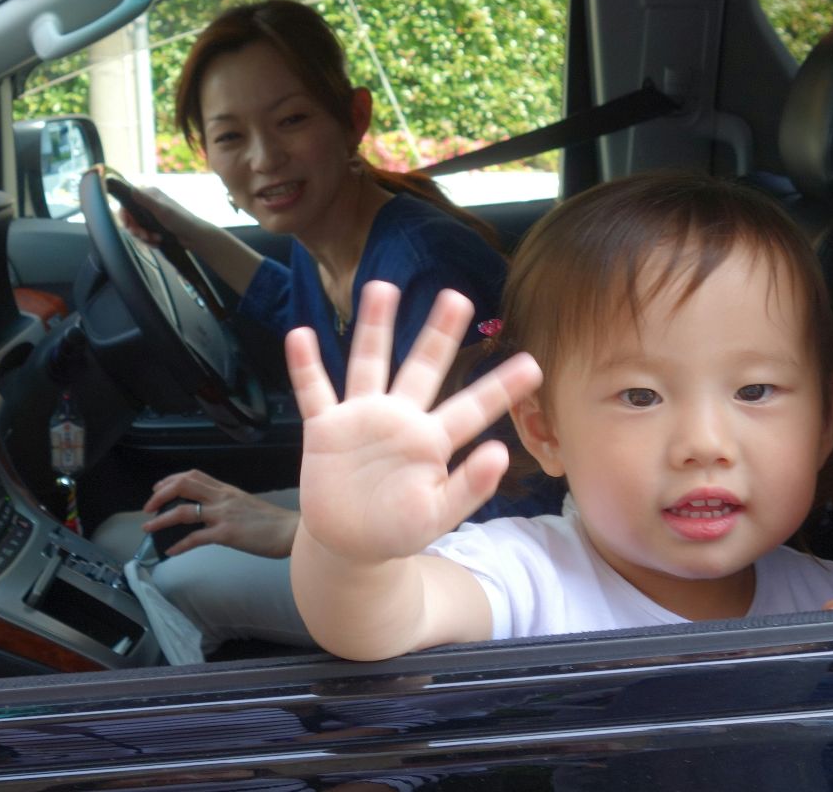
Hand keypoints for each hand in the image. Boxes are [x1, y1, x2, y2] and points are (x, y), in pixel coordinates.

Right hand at [117, 184, 200, 247]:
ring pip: (138, 228)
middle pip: (132, 217)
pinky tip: (158, 242)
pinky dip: (150, 240)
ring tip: (155, 240)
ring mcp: (153, 216)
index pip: (128, 201)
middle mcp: (150, 203)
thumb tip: (131, 189)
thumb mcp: (161, 210)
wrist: (194, 236)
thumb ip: (145, 200)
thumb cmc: (179, 220)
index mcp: (150, 195)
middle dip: (137, 229)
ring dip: (144, 236)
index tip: (127, 225)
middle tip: (144, 236)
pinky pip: (145, 234)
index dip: (125, 214)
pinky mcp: (156, 226)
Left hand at [141, 470, 298, 557]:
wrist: (290, 531)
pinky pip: (195, 538)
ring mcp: (223, 515)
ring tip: (148, 528)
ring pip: (184, 511)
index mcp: (226, 490)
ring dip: (161, 520)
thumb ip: (227, 504)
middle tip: (148, 507)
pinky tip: (170, 552)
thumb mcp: (246, 504)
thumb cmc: (272, 522)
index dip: (171, 480)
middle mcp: (222, 498)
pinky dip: (179, 546)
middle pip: (183, 486)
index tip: (158, 488)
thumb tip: (210, 511)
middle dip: (160, 495)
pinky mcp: (226, 534)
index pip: (193, 476)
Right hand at [290, 281, 541, 564]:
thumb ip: (467, 487)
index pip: (473, 408)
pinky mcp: (325, 429)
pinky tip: (300, 335)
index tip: (532, 363)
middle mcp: (399, 418)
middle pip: (422, 367)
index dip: (501, 387)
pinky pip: (314, 391)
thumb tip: (500, 452)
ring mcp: (361, 419)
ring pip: (369, 363)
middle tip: (457, 296)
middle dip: (439, 333)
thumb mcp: (437, 516)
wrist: (348, 544)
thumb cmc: (397, 529)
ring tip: (381, 288)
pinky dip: (305, 366)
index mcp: (431, 441)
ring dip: (374, 327)